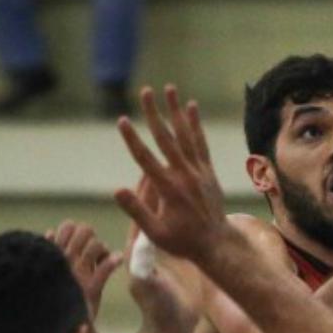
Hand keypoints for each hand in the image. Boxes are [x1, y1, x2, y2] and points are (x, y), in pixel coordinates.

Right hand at [47, 220, 121, 317]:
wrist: (57, 328)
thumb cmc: (52, 297)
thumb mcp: (48, 270)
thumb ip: (50, 250)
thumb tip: (51, 232)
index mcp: (53, 254)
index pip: (68, 226)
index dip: (77, 232)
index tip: (80, 245)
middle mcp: (64, 260)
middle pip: (85, 230)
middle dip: (92, 238)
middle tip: (93, 253)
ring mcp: (78, 273)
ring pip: (96, 244)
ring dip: (102, 250)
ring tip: (102, 261)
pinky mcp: (90, 289)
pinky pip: (105, 268)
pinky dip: (113, 261)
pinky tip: (117, 260)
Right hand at [114, 85, 228, 260]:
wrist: (216, 243)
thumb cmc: (182, 241)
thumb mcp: (155, 232)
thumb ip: (137, 210)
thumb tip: (116, 190)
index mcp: (168, 188)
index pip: (145, 158)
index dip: (132, 139)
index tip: (122, 120)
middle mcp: (184, 175)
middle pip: (166, 138)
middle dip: (154, 114)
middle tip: (146, 91)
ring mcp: (198, 171)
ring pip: (186, 135)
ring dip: (176, 111)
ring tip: (169, 89)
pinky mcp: (208, 171)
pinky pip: (201, 143)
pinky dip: (196, 125)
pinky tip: (191, 107)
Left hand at [122, 186, 196, 332]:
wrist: (172, 327)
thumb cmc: (160, 312)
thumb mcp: (150, 289)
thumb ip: (144, 272)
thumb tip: (139, 256)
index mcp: (137, 252)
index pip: (138, 216)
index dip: (142, 195)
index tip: (148, 173)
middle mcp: (147, 247)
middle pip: (149, 211)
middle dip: (155, 187)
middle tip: (161, 162)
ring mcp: (161, 251)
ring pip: (165, 217)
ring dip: (170, 195)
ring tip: (178, 172)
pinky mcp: (175, 256)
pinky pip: (178, 227)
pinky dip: (184, 211)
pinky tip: (193, 197)